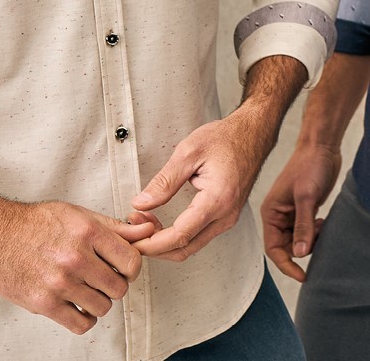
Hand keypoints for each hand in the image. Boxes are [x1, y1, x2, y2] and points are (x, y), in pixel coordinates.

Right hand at [0, 201, 158, 334]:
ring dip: (96, 301)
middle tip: (98, 277)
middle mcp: (75, 256)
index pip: (131, 261)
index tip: (121, 267)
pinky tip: (73, 304)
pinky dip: (82, 318)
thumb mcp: (75, 214)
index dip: (129, 267)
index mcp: (86, 231)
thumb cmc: (32, 223)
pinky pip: (81, 324)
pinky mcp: (45, 303)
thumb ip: (113, 227)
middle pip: (119, 288)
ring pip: (102, 308)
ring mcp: (60, 282)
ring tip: (82, 287)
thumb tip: (146, 231)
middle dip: (111, 284)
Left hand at [131, 112, 265, 260]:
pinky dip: (177, 235)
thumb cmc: (224, 139)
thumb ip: (164, 181)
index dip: (154, 243)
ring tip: (142, 222)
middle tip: (132, 232)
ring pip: (192, 245)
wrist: (251, 136)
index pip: (181, 235)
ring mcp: (227, 219)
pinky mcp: (224, 217)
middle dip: (155, 247)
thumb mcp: (188, 152)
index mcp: (217, 200)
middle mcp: (225, 216)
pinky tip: (160, 222)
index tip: (135, 240)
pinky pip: (198, 236)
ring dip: (165, 241)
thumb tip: (141, 202)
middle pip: (186, 248)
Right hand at [260, 144, 340, 281]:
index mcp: (271, 212)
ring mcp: (290, 213)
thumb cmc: (309, 167)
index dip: (287, 265)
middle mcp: (278, 215)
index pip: (273, 248)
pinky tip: (322, 221)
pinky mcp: (302, 210)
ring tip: (321, 226)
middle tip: (318, 241)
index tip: (303, 275)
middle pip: (285, 248)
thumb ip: (303, 226)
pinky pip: (306, 232)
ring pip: (298, 241)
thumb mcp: (306, 197)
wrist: (320, 149)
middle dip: (302, 250)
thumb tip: (300, 254)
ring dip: (311, 241)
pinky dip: (315, 233)